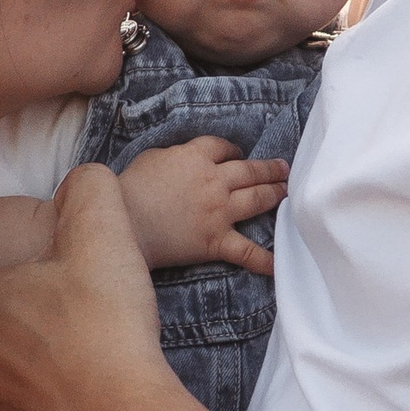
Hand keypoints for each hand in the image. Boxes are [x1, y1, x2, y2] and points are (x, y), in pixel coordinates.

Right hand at [116, 137, 286, 272]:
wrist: (124, 221)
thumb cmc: (130, 188)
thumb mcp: (152, 158)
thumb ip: (175, 156)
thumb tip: (184, 161)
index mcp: (196, 157)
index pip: (224, 147)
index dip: (233, 150)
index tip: (238, 155)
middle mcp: (214, 181)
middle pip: (250, 171)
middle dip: (269, 169)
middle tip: (283, 170)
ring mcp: (219, 212)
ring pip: (257, 199)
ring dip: (275, 194)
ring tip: (285, 192)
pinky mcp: (216, 241)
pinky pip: (246, 251)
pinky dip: (264, 259)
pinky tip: (279, 263)